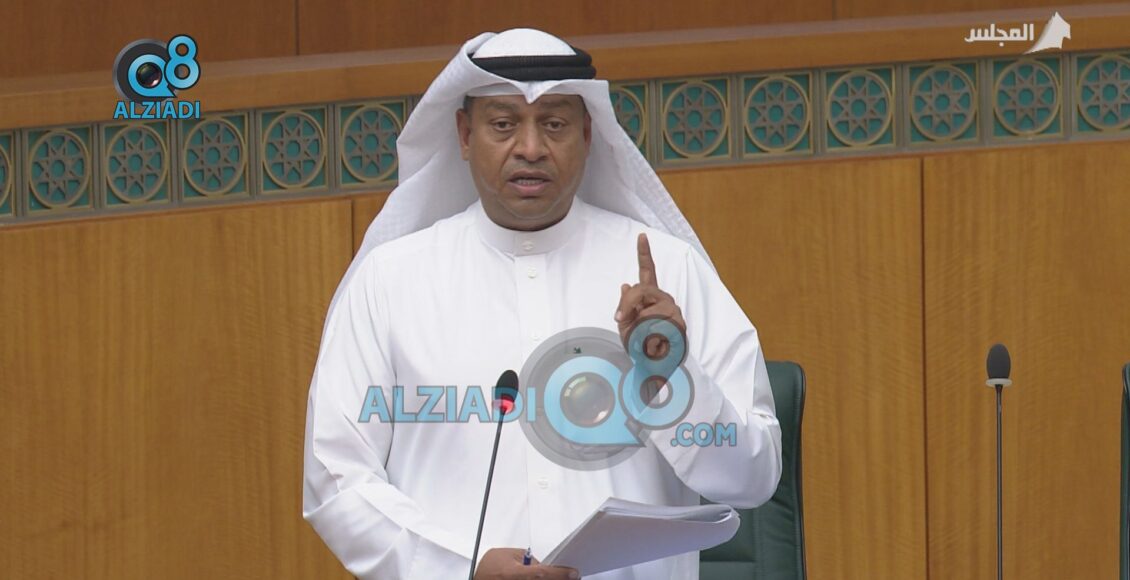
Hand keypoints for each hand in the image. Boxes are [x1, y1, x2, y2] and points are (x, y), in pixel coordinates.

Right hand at [473, 547, 580, 578]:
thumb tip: (546, 568)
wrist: (477, 576)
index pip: (543, 574)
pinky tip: (550, 578)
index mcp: (515, 574)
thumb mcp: (511, 555)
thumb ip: (530, 561)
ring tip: (561, 577)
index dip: (560, 574)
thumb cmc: (491, 565)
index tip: (574, 572)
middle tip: (572, 576)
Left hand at [614, 233, 686, 356]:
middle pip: (641, 290)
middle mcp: (664, 297)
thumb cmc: (640, 343)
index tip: (641, 236)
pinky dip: (649, 338)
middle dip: (627, 305)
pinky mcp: (679, 323)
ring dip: (638, 328)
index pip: (647, 271)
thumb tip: (625, 284)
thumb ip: (626, 305)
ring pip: (647, 311)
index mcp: (650, 295)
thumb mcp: (626, 324)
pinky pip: (656, 326)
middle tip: (619, 320)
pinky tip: (654, 344)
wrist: (655, 365)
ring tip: (643, 340)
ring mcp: (673, 309)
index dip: (644, 253)